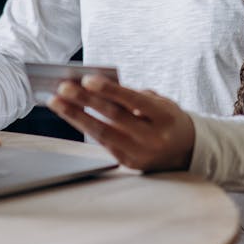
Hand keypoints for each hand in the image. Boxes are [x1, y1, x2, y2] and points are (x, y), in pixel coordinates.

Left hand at [48, 75, 194, 172]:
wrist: (187, 150)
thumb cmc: (166, 117)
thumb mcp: (159, 102)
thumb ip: (132, 96)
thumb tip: (95, 88)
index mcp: (164, 117)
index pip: (133, 101)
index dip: (110, 90)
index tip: (87, 79)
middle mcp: (153, 138)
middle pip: (113, 118)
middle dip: (85, 102)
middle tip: (62, 88)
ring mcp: (141, 154)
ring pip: (102, 134)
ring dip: (76, 116)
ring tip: (56, 102)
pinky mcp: (129, 164)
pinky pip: (103, 143)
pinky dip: (85, 128)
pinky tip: (70, 115)